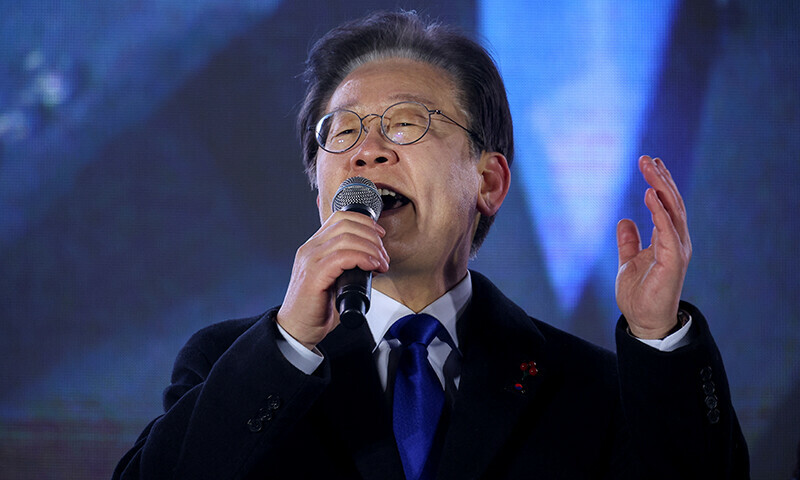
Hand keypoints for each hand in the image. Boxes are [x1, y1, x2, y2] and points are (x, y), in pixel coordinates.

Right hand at [277, 211, 389, 348]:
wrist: (298, 329)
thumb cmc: (317, 308)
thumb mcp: (335, 279)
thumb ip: (348, 265)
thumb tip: (375, 260)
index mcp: (314, 246)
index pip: (340, 218)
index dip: (365, 222)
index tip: (380, 235)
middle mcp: (310, 249)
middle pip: (346, 224)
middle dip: (372, 236)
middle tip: (383, 255)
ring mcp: (310, 260)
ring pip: (346, 238)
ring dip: (371, 248)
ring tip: (381, 263)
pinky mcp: (314, 275)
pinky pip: (342, 257)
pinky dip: (362, 258)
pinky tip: (372, 266)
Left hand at [616, 156, 691, 338]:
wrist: (643, 320)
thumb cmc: (639, 294)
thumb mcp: (629, 261)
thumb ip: (629, 241)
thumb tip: (624, 221)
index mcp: (668, 239)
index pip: (666, 204)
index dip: (660, 182)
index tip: (650, 162)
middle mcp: (677, 241)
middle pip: (671, 202)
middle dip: (660, 178)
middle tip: (647, 157)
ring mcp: (678, 249)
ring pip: (672, 210)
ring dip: (660, 187)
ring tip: (649, 167)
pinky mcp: (673, 260)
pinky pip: (667, 230)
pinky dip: (659, 211)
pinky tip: (650, 194)